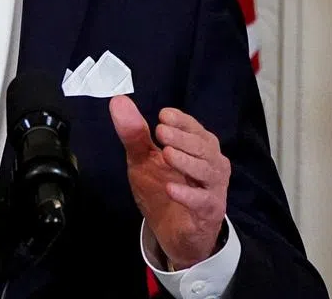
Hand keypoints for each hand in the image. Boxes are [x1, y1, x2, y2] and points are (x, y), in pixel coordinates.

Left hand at [109, 96, 228, 269]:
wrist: (173, 230)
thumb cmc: (163, 186)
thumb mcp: (143, 159)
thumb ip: (134, 133)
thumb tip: (118, 101)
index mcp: (198, 145)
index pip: (194, 127)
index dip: (180, 120)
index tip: (162, 116)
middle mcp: (211, 162)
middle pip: (202, 146)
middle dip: (181, 138)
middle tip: (160, 132)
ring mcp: (213, 187)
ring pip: (206, 171)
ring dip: (185, 162)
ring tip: (166, 154)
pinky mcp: (210, 210)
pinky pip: (203, 201)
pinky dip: (188, 195)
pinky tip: (171, 189)